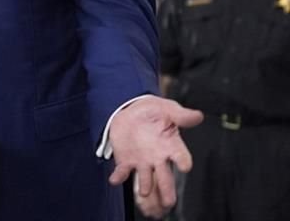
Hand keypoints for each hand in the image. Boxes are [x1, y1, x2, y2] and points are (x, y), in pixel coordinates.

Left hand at [108, 96, 202, 218]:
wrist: (132, 111)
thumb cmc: (154, 112)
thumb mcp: (168, 109)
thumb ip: (181, 115)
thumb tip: (197, 115)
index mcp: (171, 145)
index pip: (180, 156)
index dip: (183, 161)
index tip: (185, 166)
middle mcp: (158, 158)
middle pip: (165, 177)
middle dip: (167, 190)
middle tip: (169, 202)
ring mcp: (142, 161)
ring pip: (145, 179)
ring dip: (145, 186)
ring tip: (145, 192)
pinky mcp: (126, 160)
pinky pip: (122, 171)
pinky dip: (118, 176)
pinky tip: (115, 180)